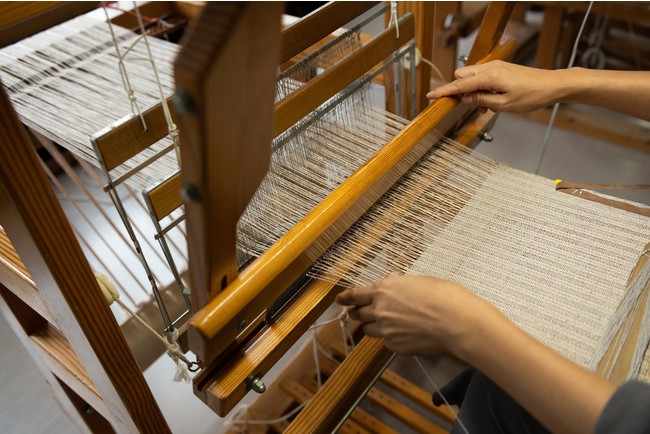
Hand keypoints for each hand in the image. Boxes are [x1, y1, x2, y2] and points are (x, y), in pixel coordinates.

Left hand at [335, 274, 495, 356]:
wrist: (457, 323)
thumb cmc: (445, 297)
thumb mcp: (420, 281)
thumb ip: (400, 285)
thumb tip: (394, 284)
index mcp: (384, 289)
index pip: (356, 294)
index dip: (346, 298)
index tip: (340, 299)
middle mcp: (380, 310)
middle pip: (358, 314)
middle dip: (358, 313)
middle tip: (360, 312)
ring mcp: (386, 330)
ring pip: (369, 330)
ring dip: (374, 326)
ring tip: (388, 324)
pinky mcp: (396, 346)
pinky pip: (388, 342)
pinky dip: (393, 338)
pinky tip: (408, 334)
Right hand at [426, 60, 560, 112]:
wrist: (552, 85)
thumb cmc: (532, 96)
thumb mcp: (504, 105)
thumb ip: (481, 101)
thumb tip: (464, 98)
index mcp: (489, 77)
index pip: (459, 85)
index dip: (444, 92)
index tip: (430, 96)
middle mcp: (490, 68)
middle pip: (461, 75)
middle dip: (459, 90)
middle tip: (470, 106)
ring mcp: (495, 66)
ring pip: (470, 75)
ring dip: (470, 90)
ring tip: (484, 106)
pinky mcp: (500, 68)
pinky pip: (481, 76)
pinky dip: (479, 87)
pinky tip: (490, 99)